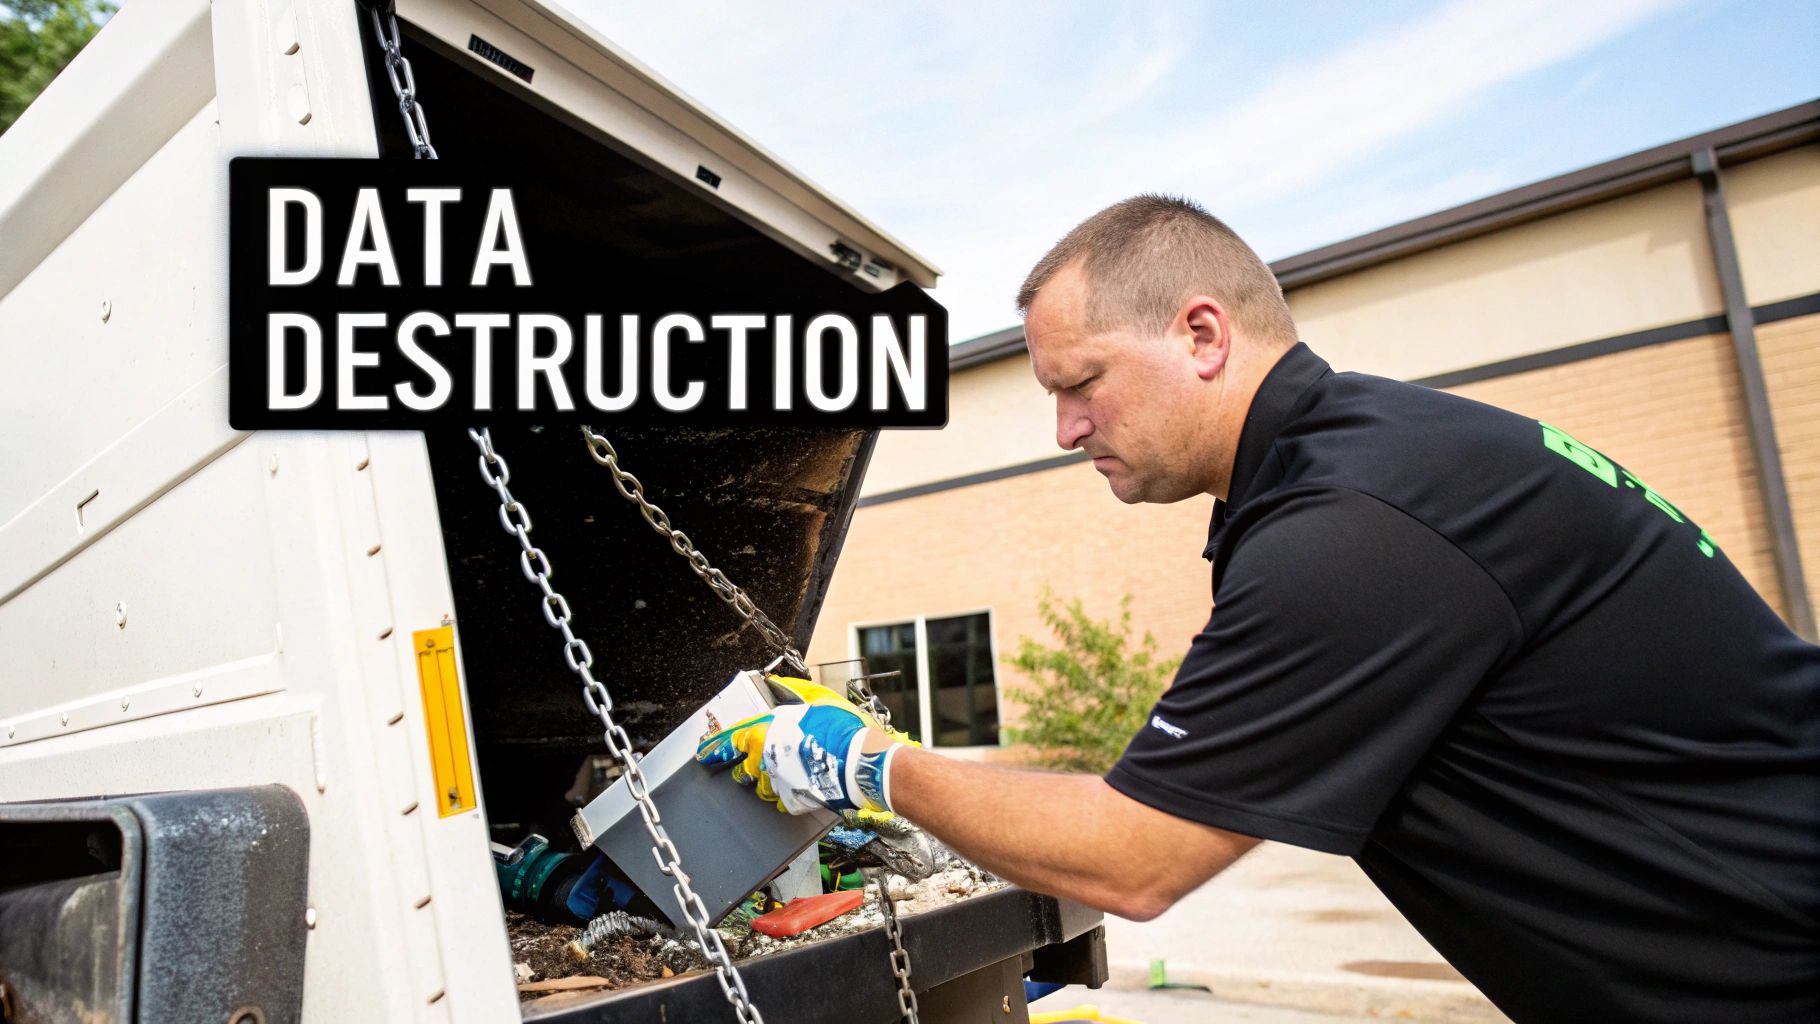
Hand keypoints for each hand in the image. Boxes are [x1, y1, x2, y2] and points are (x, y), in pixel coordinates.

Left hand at [697, 676, 906, 814]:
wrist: (863, 763)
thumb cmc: (843, 729)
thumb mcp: (819, 699)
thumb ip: (795, 692)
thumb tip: (780, 682)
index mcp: (768, 732)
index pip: (732, 740)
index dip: (716, 747)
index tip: (706, 754)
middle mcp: (767, 758)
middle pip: (743, 769)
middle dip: (746, 767)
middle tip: (753, 765)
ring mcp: (779, 782)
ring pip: (761, 787)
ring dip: (767, 781)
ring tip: (783, 774)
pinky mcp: (793, 801)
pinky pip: (780, 801)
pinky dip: (786, 794)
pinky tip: (799, 785)